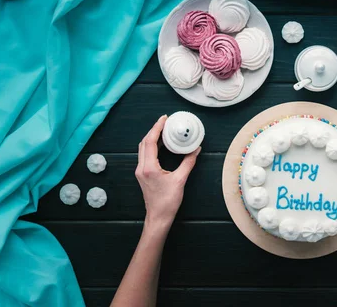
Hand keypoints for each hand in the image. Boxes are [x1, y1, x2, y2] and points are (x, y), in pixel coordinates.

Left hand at [135, 115, 200, 232]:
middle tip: (165, 122)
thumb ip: (188, 163)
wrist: (158, 217)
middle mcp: (141, 167)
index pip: (150, 142)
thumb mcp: (180, 180)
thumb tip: (195, 150)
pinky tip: (162, 145)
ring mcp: (140, 171)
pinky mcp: (143, 174)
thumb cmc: (167, 202)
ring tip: (164, 130)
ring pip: (143, 148)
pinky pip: (145, 155)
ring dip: (152, 137)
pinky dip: (152, 146)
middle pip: (144, 142)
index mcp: (149, 167)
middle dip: (154, 130)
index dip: (156, 128)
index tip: (164, 119)